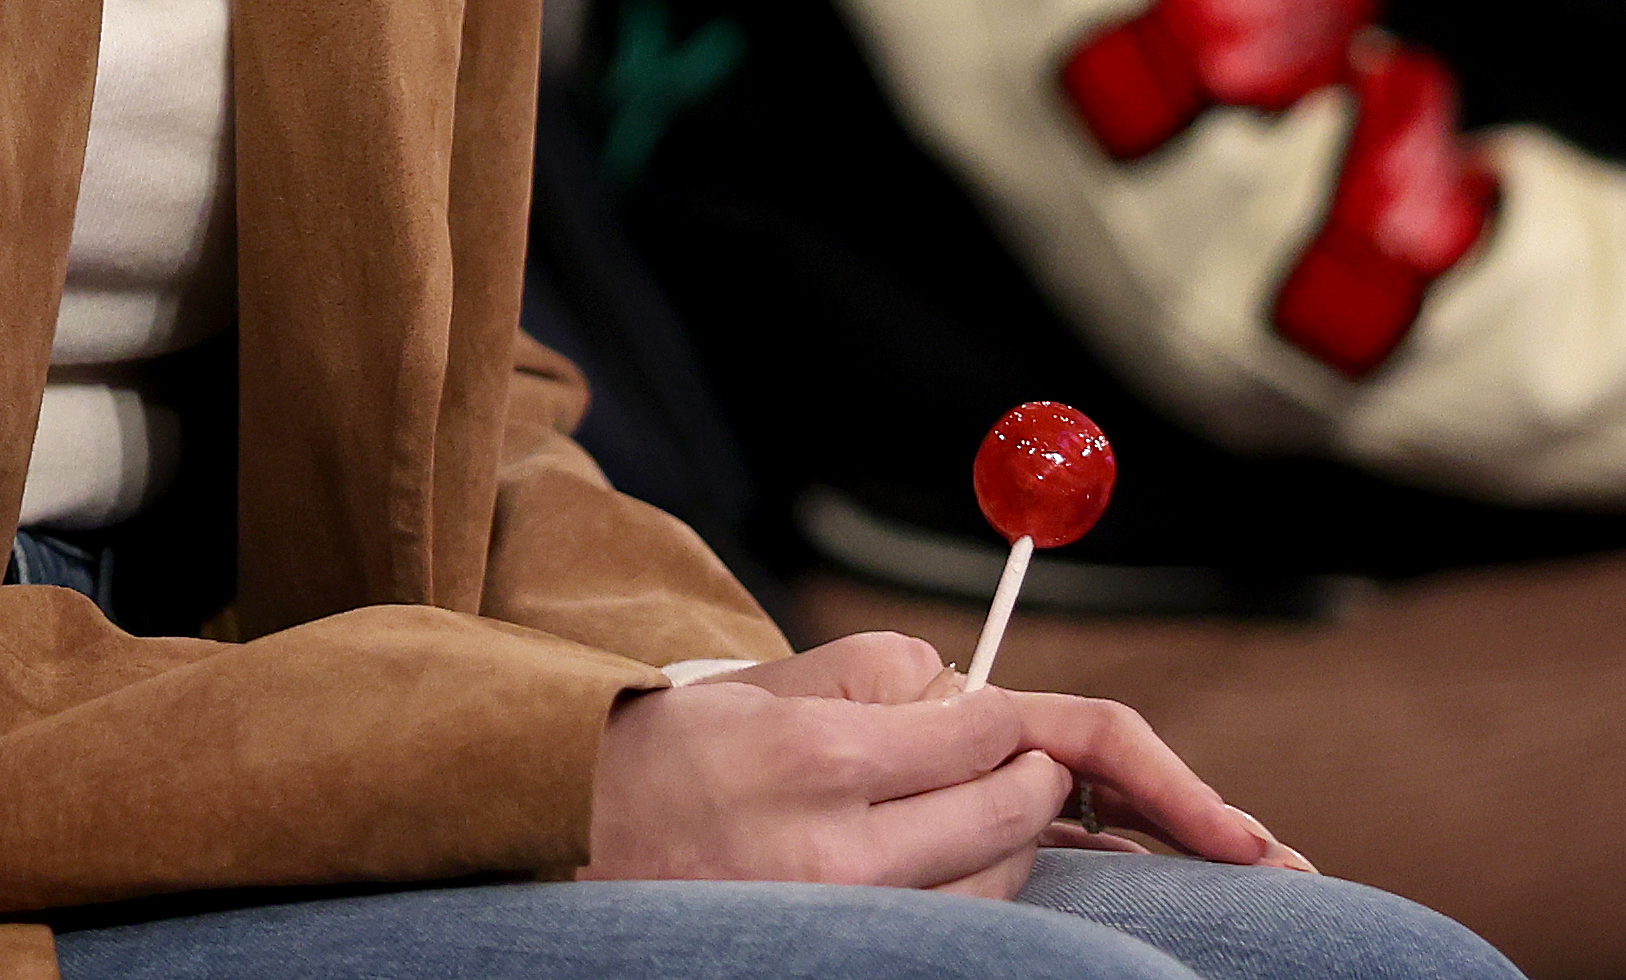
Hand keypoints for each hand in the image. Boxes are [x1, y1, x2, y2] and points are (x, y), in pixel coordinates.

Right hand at [587, 633, 1300, 900]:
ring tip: (960, 819)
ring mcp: (853, 921)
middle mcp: (845, 854)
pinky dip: (977, 896)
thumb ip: (884, 672)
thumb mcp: (774, 680)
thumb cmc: (687, 752)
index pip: (995, 732)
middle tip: (1029, 771)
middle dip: (1039, 783)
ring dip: (1010, 843)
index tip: (1033, 736)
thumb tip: (980, 692)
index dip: (1027, 728)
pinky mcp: (854, 953)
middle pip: (1022, 812)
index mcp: (826, 758)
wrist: (586, 846)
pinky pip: (965, 926)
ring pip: (1005, 879)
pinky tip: (951, 876)